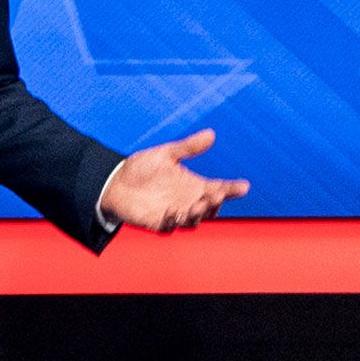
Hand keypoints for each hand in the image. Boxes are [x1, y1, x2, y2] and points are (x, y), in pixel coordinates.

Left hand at [100, 127, 250, 232]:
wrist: (114, 182)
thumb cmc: (141, 168)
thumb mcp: (166, 154)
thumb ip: (188, 147)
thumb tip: (211, 134)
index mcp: (194, 185)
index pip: (219, 188)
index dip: (232, 189)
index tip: (244, 186)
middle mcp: (188, 201)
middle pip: (210, 207)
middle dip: (215, 203)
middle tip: (218, 194)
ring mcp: (175, 213)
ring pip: (194, 219)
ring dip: (198, 214)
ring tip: (197, 205)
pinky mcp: (158, 222)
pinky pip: (170, 226)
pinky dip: (173, 221)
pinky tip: (174, 212)